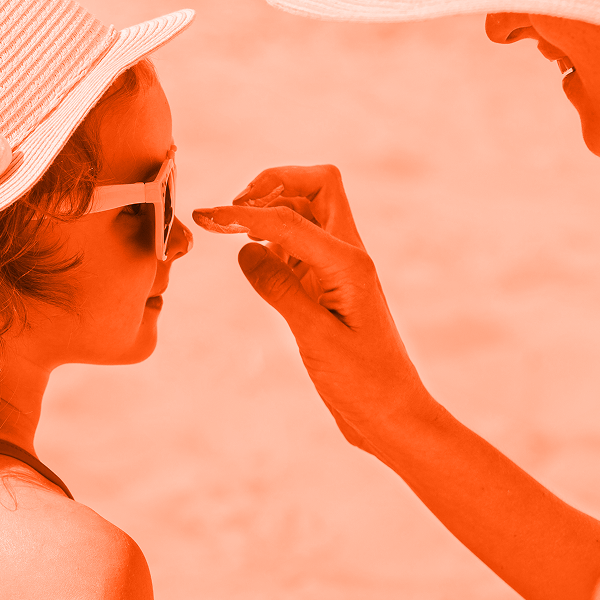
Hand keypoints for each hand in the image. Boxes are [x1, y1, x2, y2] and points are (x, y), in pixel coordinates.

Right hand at [193, 166, 426, 457]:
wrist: (392, 415)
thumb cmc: (364, 383)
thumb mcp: (316, 337)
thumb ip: (280, 289)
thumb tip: (245, 250)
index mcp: (349, 263)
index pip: (289, 218)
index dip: (244, 214)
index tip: (207, 218)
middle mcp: (348, 257)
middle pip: (316, 187)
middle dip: (272, 184)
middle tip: (233, 211)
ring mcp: (339, 270)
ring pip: (307, 212)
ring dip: (271, 210)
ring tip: (233, 232)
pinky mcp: (329, 288)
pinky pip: (302, 245)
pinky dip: (275, 240)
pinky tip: (254, 258)